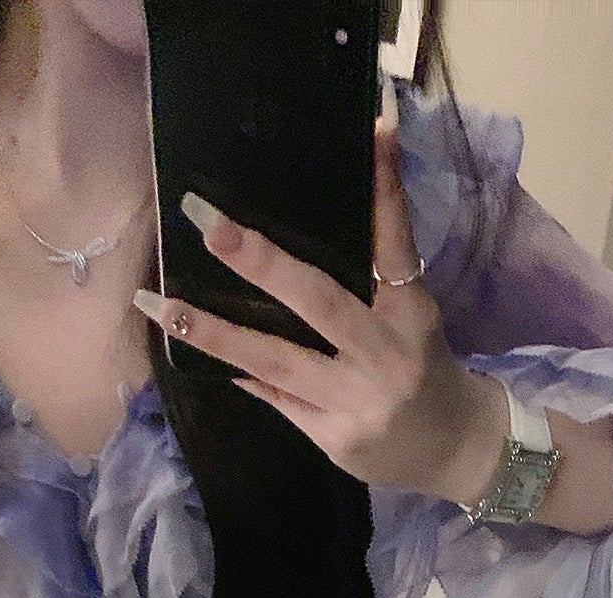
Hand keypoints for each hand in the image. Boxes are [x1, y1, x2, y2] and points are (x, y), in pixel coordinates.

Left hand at [130, 95, 492, 495]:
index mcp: (411, 313)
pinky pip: (273, 396)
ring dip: (212, 332)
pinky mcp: (332, 438)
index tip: (371, 131)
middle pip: (319, 301)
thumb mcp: (414, 310)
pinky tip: (188, 347)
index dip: (382, 190)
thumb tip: (356, 174)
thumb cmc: (424, 365)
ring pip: (275, 359)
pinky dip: (234, 368)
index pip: (395, 242)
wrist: (453, 449)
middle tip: (209, 224)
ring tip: (159, 305)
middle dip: (260, 262)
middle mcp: (384, 355)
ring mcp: (355, 402)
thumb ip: (382, 257)